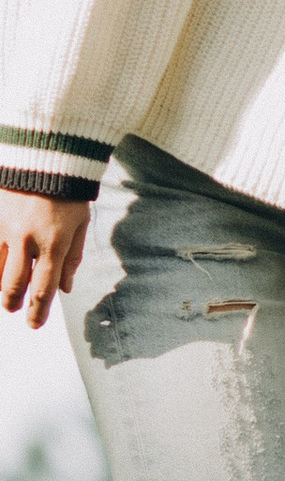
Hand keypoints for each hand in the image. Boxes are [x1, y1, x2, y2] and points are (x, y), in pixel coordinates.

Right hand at [0, 193, 88, 330]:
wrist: (45, 155)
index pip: (43, 289)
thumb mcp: (80, 224)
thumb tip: (65, 288)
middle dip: (13, 302)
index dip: (38, 312)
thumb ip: (72, 258)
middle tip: (14, 309)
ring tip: (5, 289)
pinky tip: (0, 268)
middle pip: (13, 285)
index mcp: (53, 243)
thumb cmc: (68, 192)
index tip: (35, 325)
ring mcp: (4, 228)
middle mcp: (26, 239)